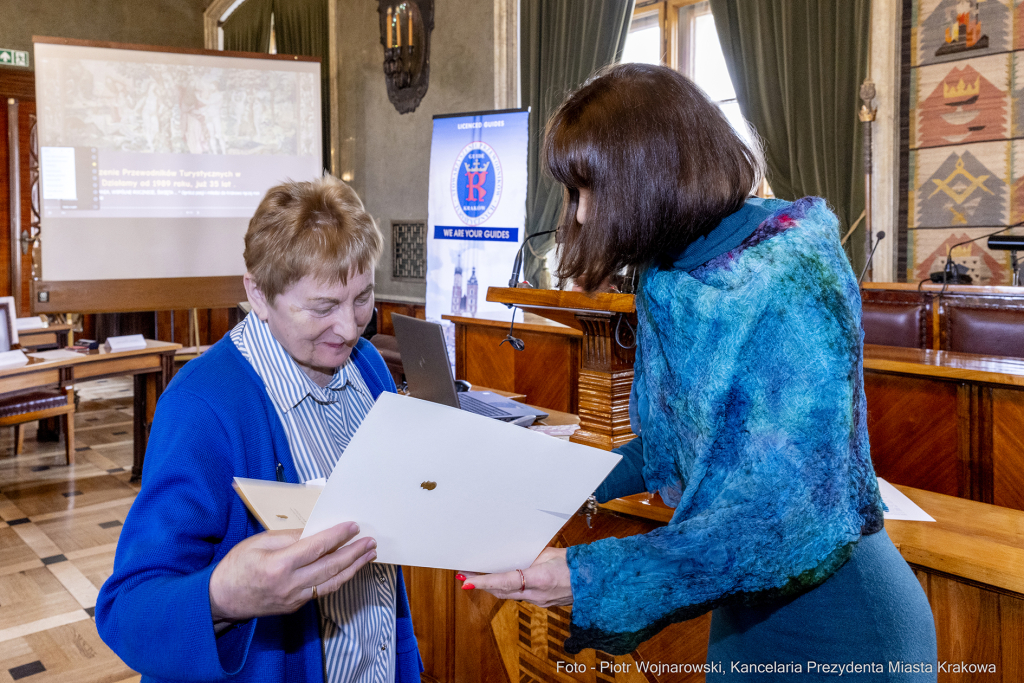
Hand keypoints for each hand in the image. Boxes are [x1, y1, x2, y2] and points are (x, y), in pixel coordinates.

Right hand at [209, 521, 375, 622]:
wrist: (221, 600)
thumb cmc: (236, 567)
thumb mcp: (258, 543)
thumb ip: (288, 537)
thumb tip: (314, 532)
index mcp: (279, 565)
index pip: (317, 547)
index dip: (338, 536)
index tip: (353, 527)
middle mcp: (290, 584)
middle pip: (331, 566)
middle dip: (354, 553)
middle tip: (371, 542)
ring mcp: (295, 598)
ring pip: (332, 582)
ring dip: (353, 567)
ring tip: (368, 555)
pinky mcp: (296, 605)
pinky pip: (323, 590)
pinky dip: (339, 578)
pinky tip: (349, 569)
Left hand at [458, 547, 571, 607]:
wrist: (595, 582)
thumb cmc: (575, 563)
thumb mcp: (550, 553)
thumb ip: (530, 556)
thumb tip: (512, 555)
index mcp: (540, 579)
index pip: (505, 581)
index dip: (484, 582)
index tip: (467, 582)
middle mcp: (537, 594)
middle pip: (501, 592)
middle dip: (482, 585)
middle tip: (465, 576)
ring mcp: (540, 602)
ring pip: (508, 596)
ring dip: (492, 588)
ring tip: (476, 578)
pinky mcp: (542, 604)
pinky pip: (519, 597)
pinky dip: (506, 590)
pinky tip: (500, 583)